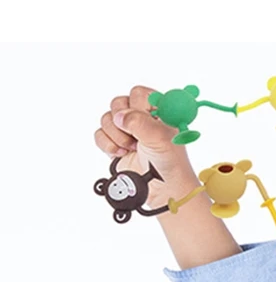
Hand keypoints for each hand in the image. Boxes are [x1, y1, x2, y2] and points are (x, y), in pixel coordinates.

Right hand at [93, 86, 197, 207]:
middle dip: (124, 122)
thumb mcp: (160, 138)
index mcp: (158, 110)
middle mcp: (142, 117)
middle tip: (136, 138)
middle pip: (118, 103)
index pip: (139, 93)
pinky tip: (122, 153)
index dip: (138, 107)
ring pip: (107, 119)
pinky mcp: (115, 143)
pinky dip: (108, 145)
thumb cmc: (170, 163)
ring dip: (117, 136)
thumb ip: (140, 122)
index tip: (145, 123)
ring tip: (132, 148)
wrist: (162, 188)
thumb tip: (120, 116)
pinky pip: (99, 134)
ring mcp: (127, 130)